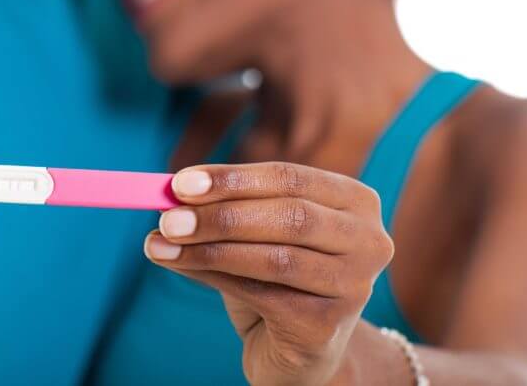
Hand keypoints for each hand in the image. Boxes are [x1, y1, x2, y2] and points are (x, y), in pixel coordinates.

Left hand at [145, 162, 393, 385]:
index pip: (289, 177)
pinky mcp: (329, 326)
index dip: (233, 178)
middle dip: (221, 214)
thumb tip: (167, 195)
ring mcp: (354, 286)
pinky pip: (263, 294)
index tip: (181, 183)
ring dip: (209, 248)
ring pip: (276, 257)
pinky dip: (212, 276)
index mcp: (354, 201)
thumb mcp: (252, 234)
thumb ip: (220, 210)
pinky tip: (176, 265)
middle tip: (168, 217)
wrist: (297, 350)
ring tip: (159, 242)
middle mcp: (367, 240)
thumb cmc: (274, 279)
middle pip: (289, 215)